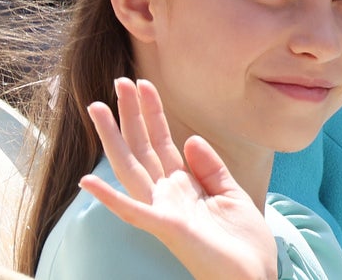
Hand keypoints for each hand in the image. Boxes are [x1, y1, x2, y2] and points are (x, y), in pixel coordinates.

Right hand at [80, 78, 277, 279]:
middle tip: (117, 80)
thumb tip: (190, 138)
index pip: (162, 142)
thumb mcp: (232, 195)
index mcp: (184, 186)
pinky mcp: (167, 228)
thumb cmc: (243, 244)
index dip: (152, 112)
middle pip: (143, 147)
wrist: (254, 277)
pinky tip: (87, 182)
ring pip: (131, 168)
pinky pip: (133, 211)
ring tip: (96, 109)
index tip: (143, 83)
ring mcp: (164, 211)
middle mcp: (168, 195)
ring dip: (112, 138)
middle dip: (131, 114)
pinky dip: (110, 198)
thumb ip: (210, 167)